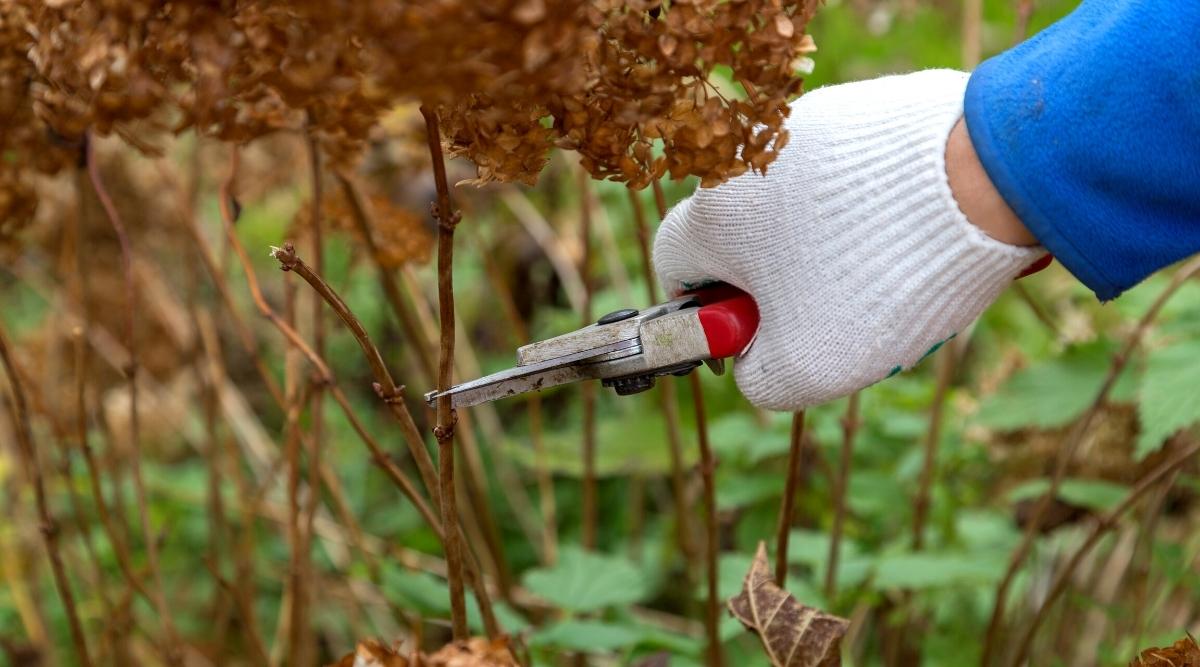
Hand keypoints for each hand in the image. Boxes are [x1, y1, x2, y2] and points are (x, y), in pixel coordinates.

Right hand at [653, 70, 1045, 410]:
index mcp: (714, 214)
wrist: (987, 178)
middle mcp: (748, 156)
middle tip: (838, 318)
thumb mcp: (807, 367)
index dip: (709, 314)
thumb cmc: (879, 279)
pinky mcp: (866, 107)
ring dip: (831, 249)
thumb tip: (756, 361)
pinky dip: (874, 209)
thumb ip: (758, 377)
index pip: (675, 267)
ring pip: (802, 208)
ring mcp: (810, 123)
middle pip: (744, 239)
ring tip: (892, 275)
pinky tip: (919, 233)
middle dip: (783, 286)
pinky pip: (852, 174)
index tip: (755, 335)